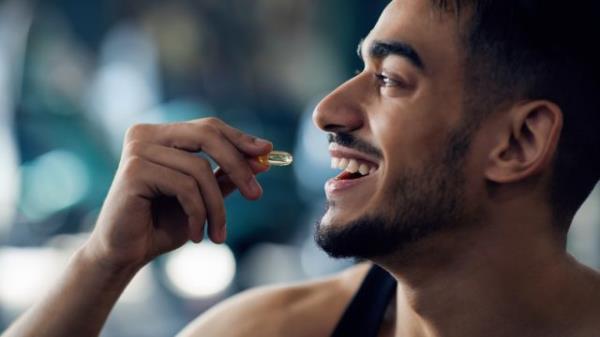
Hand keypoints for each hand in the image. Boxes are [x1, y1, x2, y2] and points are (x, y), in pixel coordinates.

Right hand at [84, 118, 271, 270]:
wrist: (126, 253)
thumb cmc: (162, 223)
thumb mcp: (203, 197)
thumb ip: (226, 176)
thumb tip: (263, 158)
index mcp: (162, 134)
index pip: (208, 127)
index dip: (240, 138)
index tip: (267, 152)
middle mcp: (146, 134)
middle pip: (207, 136)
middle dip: (238, 165)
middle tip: (256, 195)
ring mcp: (138, 150)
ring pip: (200, 170)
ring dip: (216, 207)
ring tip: (218, 234)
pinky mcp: (134, 170)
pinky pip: (185, 187)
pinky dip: (198, 214)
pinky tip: (196, 235)